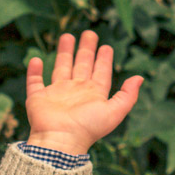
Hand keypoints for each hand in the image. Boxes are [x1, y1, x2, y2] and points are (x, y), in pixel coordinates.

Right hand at [24, 30, 142, 155]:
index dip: (104, 59)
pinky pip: (34, 82)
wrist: (60, 140)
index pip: (100, 72)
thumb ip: (128, 95)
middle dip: (86, 49)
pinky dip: (34, 71)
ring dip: (64, 52)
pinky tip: (36, 59)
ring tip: (67, 36)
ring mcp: (57, 94)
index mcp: (93, 94)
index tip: (106, 46)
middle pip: (82, 65)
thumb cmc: (88, 127)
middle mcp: (76, 91)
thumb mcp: (114, 112)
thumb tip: (140, 78)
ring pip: (61, 67)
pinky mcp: (38, 98)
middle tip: (89, 33)